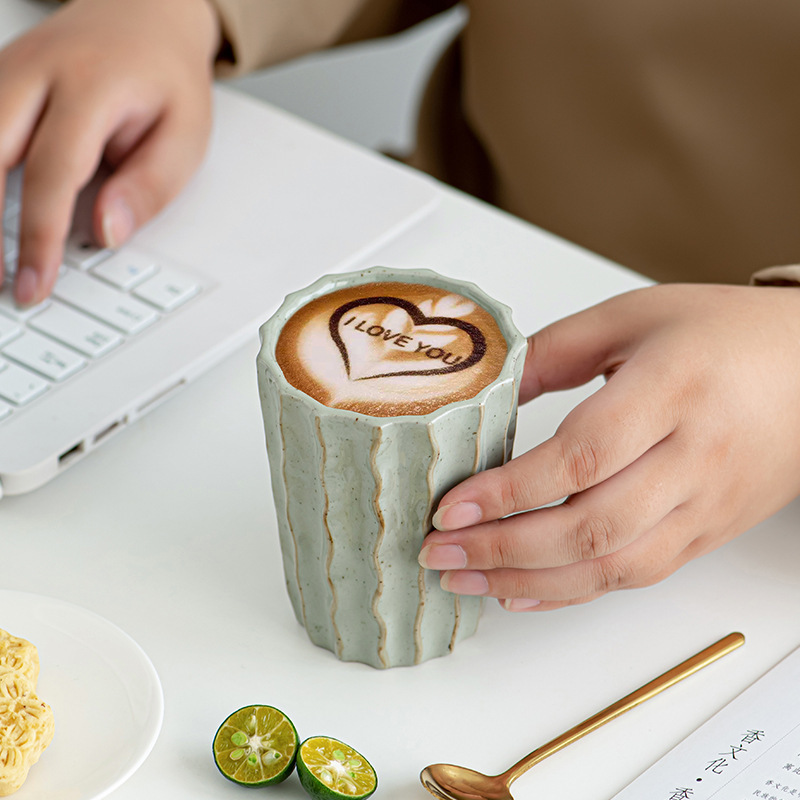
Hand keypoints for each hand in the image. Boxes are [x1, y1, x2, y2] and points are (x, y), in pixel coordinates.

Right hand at [0, 0, 219, 304]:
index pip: (52, 173)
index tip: (34, 284)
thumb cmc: (165, 79)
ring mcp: (4, 73)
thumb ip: (148, 186)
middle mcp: (33, 73)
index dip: (38, 237)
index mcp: (89, 87)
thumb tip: (105, 233)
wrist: (142, 16)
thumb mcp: (185, 136)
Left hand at [419, 283, 799, 610]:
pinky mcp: (708, 532)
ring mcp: (706, 505)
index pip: (581, 457)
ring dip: (529, 582)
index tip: (449, 507)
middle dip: (503, 549)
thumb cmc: (726, 334)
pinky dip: (574, 592)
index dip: (509, 492)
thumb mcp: (635, 316)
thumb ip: (556, 350)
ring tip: (465, 579)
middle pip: (590, 526)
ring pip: (612, 567)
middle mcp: (695, 457)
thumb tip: (489, 387)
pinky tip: (523, 591)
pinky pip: (638, 576)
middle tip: (438, 551)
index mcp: (673, 390)